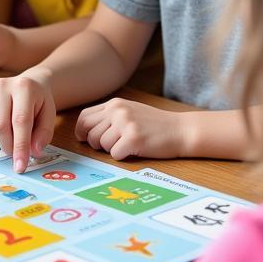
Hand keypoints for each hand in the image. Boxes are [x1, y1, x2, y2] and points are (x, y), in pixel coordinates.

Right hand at [0, 69, 54, 173]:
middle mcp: (1, 86)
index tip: (21, 166)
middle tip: (15, 153)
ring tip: (8, 139)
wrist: (26, 85)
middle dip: (8, 147)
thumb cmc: (37, 103)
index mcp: (23, 87)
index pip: (20, 121)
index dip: (21, 146)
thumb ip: (43, 133)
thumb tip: (33, 151)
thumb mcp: (48, 115)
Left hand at [75, 98, 189, 159]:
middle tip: (110, 146)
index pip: (85, 116)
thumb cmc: (155, 124)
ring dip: (112, 150)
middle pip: (90, 132)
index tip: (84, 139)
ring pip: (102, 145)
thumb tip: (85, 131)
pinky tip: (136, 150)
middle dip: (95, 143)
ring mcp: (125, 124)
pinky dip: (123, 156)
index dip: (81, 130)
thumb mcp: (130, 112)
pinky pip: (114, 155)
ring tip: (128, 145)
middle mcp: (117, 111)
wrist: (181, 130)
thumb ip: (109, 117)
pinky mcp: (133, 138)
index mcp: (115, 104)